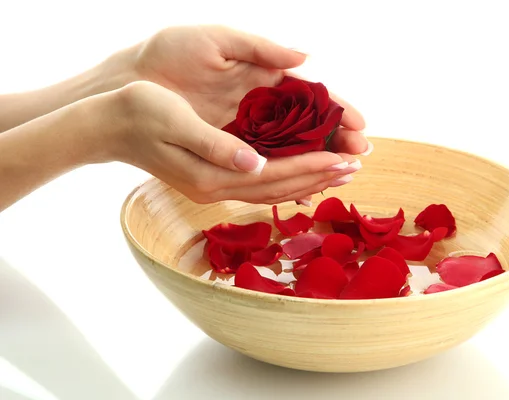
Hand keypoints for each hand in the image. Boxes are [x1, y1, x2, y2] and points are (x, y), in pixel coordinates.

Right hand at [107, 81, 358, 204]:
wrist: (108, 126)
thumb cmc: (140, 114)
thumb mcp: (176, 122)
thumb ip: (217, 145)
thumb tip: (255, 161)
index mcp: (212, 176)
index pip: (275, 174)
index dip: (311, 166)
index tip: (343, 159)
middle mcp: (216, 187)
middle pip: (280, 187)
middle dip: (319, 176)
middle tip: (354, 167)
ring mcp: (214, 186)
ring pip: (272, 189)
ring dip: (307, 181)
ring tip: (337, 172)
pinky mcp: (211, 179)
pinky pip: (259, 185)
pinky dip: (286, 181)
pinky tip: (301, 179)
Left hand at [132, 25, 370, 155]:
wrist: (128, 81)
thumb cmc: (169, 53)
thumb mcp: (217, 42)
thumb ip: (260, 49)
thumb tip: (305, 59)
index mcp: (262, 79)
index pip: (309, 98)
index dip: (336, 110)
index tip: (360, 124)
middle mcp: (257, 110)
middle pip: (305, 129)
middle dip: (334, 141)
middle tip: (360, 154)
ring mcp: (242, 132)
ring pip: (288, 151)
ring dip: (315, 162)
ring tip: (342, 171)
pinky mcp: (225, 150)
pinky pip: (261, 167)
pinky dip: (284, 176)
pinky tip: (305, 186)